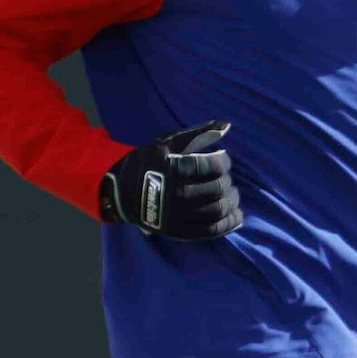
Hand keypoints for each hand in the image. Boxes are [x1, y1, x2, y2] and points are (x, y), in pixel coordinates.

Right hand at [101, 121, 240, 239]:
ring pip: (217, 210)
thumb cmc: (148, 163)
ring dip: (232, 202)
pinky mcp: (178, 232)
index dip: (224, 162)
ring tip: (232, 195)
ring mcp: (177, 215)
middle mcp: (175, 193)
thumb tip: (227, 125)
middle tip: (226, 179)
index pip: (213, 166)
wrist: (120, 193)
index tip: (222, 159)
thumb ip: (198, 134)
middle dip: (228, 182)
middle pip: (218, 188)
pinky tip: (236, 216)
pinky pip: (211, 231)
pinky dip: (228, 224)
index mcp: (173, 168)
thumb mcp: (167, 143)